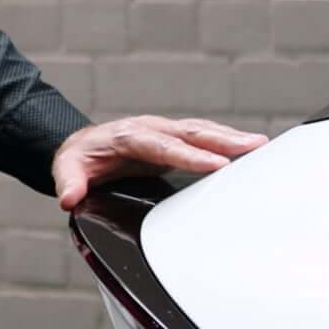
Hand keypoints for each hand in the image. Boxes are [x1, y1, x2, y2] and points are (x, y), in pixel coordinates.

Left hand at [49, 115, 269, 208]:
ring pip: (202, 131)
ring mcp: (165, 133)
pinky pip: (203, 138)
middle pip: (191, 133)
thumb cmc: (79, 159)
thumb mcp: (66, 170)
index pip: (163, 146)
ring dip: (231, 138)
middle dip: (223, 139)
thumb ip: (69, 183)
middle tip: (254, 146)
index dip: (190, 155)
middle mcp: (151, 129)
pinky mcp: (174, 141)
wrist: (82, 146)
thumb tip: (70, 198)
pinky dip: (226, 141)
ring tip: (262, 146)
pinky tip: (248, 150)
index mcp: (128, 137)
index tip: (216, 163)